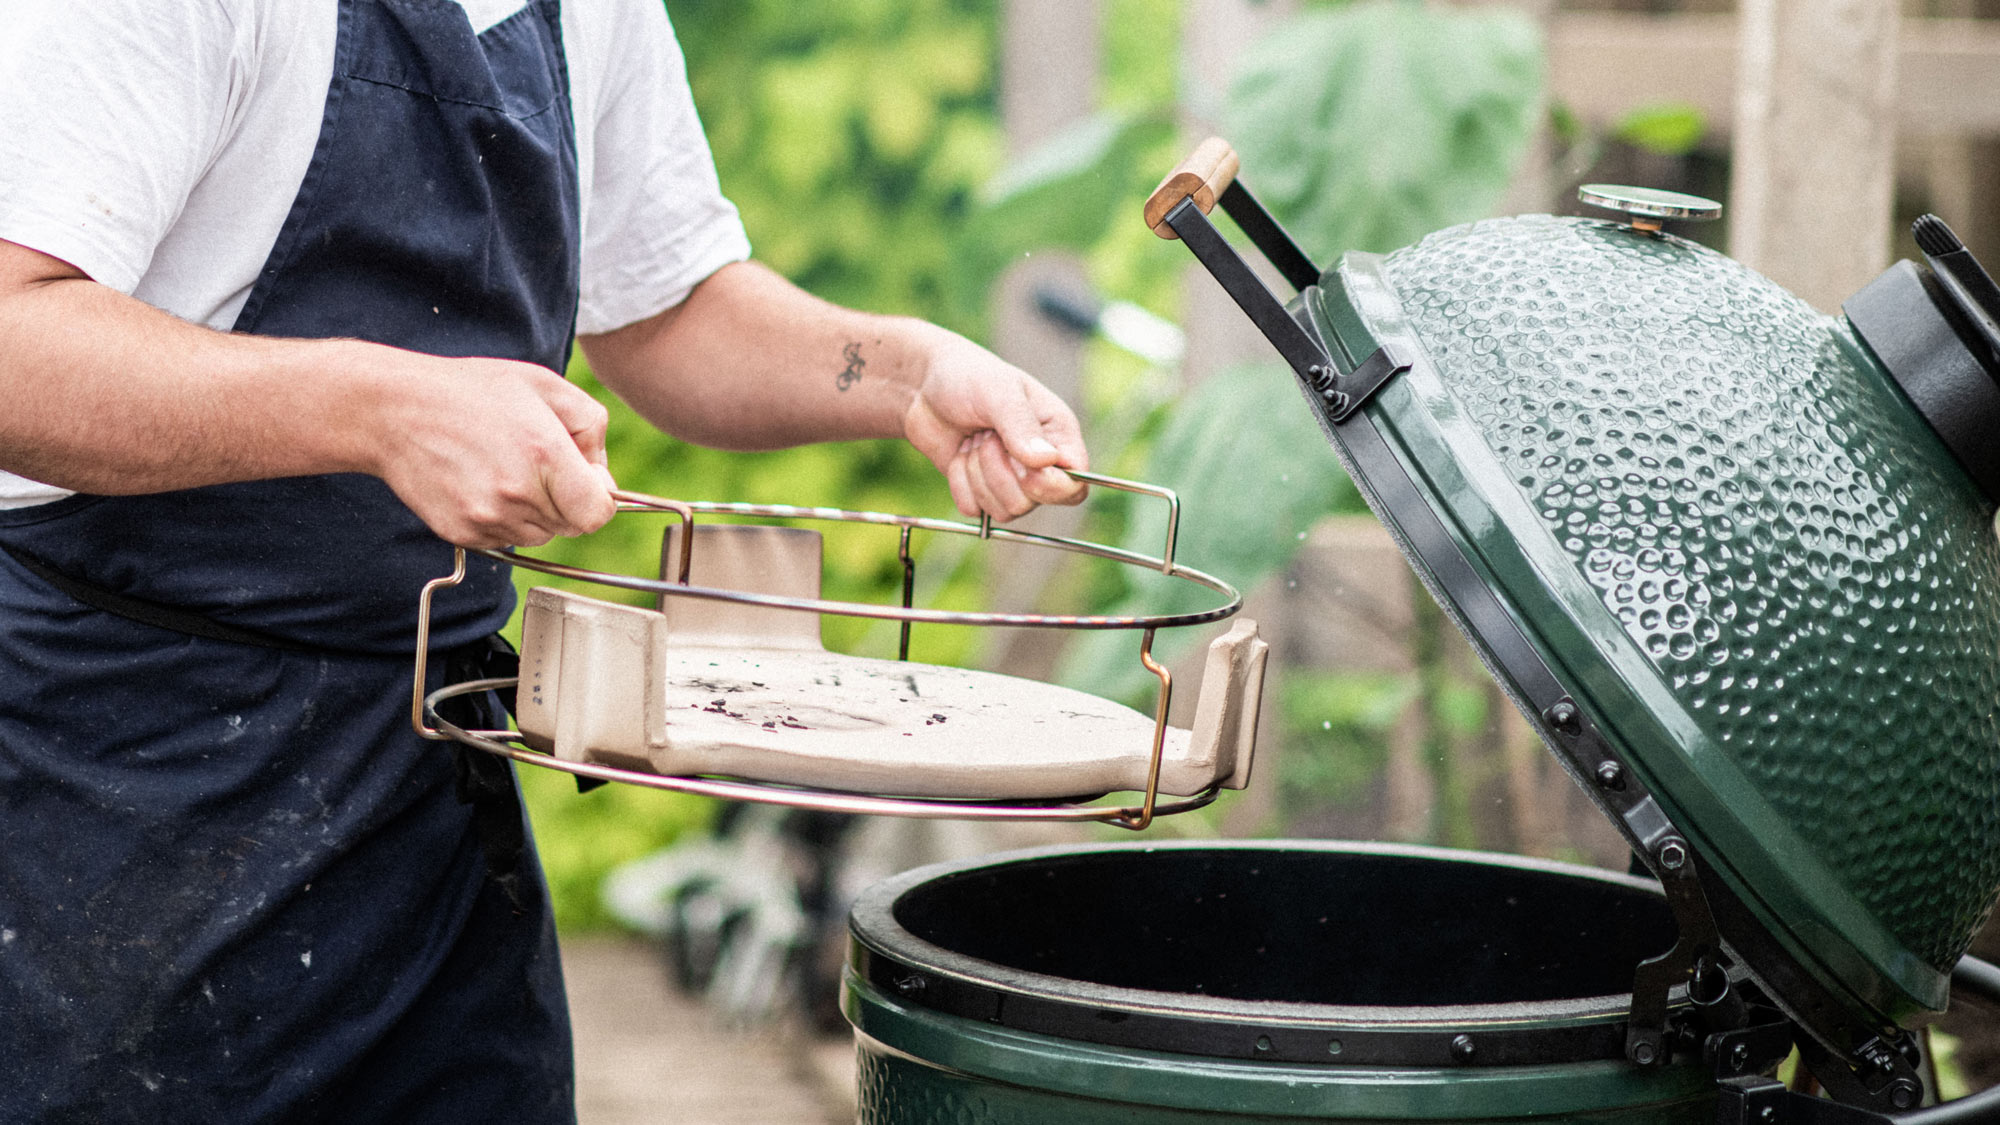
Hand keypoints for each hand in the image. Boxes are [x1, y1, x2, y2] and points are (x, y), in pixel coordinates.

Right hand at [365, 350, 616, 548]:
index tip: (585, 479)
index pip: (598, 513)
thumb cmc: (471, 391)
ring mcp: (488, 518)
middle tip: (538, 463)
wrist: (393, 410)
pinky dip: (503, 518)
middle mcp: (518, 493)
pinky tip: (481, 481)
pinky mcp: (463, 533)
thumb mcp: (544, 385)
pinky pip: (505, 539)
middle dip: (567, 499)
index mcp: (545, 455)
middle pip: (571, 525)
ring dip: (536, 511)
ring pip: (540, 535)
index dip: (598, 498)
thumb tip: (604, 474)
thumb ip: (590, 425)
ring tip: (505, 468)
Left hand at [901, 328, 1088, 520]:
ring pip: (1004, 510)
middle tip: (985, 436)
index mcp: (1058, 436)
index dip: (1048, 484)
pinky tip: (959, 455)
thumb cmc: (969, 376)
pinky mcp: (981, 491)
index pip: (1074, 485)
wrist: (925, 384)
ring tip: (972, 441)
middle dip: (1000, 472)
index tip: (1020, 462)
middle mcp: (1040, 464)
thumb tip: (1046, 461)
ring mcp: (1011, 480)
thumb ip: (1021, 426)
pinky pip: (974, 510)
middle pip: (1034, 502)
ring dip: (978, 475)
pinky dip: (960, 483)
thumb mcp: (998, 392)